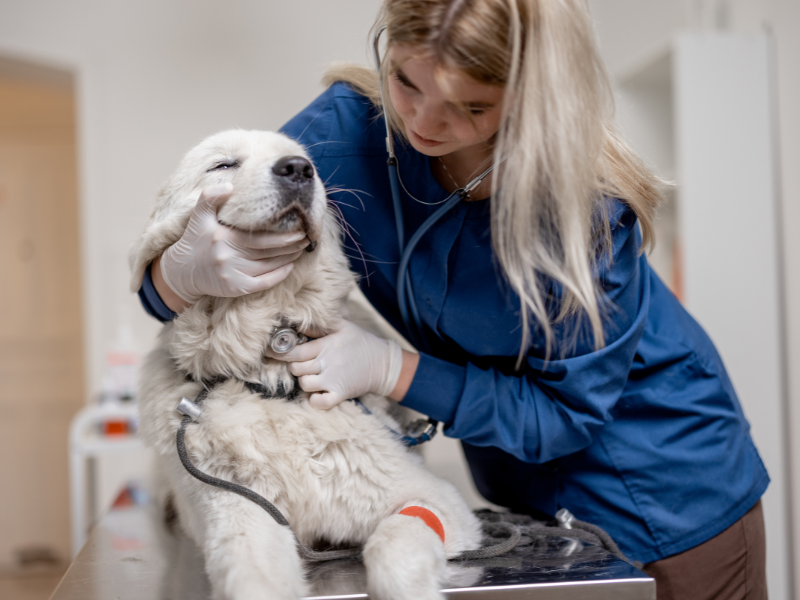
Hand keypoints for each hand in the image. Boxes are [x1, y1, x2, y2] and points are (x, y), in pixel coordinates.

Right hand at [159, 183, 309, 302]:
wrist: (181, 271)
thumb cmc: (195, 239)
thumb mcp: (199, 216)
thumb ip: (210, 197)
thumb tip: (229, 187)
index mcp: (223, 236)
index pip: (259, 236)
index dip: (282, 234)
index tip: (299, 227)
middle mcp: (227, 256)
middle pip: (268, 251)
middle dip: (291, 245)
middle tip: (307, 237)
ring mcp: (232, 274)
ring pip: (268, 266)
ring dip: (288, 258)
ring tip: (302, 249)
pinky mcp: (235, 288)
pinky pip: (263, 283)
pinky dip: (278, 275)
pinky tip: (290, 267)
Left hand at [266, 320, 403, 408]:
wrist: (383, 363)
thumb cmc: (360, 342)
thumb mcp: (342, 327)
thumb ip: (318, 327)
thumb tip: (295, 322)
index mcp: (327, 345)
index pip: (295, 351)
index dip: (280, 352)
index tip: (271, 351)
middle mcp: (328, 362)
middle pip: (296, 369)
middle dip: (295, 367)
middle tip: (301, 364)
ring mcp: (334, 380)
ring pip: (305, 384)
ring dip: (305, 381)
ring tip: (312, 376)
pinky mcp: (340, 394)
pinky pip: (319, 402)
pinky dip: (315, 400)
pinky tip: (318, 392)